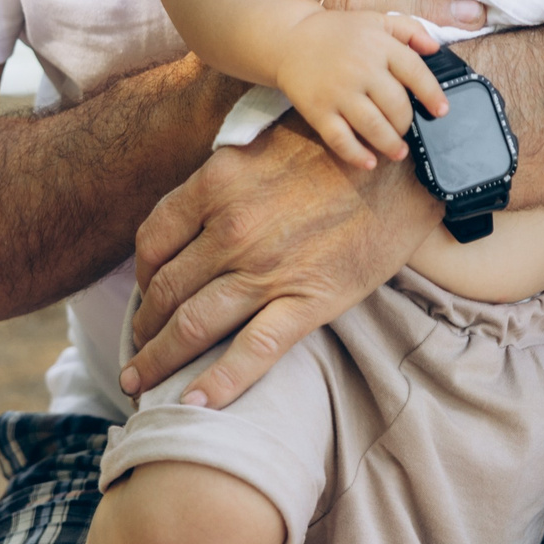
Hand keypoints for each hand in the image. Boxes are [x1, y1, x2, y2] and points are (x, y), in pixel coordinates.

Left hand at [120, 117, 439, 405]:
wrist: (408, 163)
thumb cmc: (342, 146)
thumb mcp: (269, 140)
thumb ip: (230, 173)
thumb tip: (205, 202)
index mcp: (217, 183)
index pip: (154, 239)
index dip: (142, 274)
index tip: (144, 292)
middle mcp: (230, 228)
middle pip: (166, 289)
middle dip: (142, 326)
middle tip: (134, 349)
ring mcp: (266, 269)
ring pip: (192, 325)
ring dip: (159, 360)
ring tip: (140, 382)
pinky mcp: (306, 300)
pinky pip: (251, 351)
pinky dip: (217, 382)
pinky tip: (193, 404)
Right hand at [276, 10, 445, 169]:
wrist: (288, 39)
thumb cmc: (338, 32)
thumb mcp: (375, 20)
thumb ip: (409, 29)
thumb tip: (435, 48)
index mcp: (379, 46)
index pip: (415, 73)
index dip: (432, 94)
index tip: (441, 111)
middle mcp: (361, 69)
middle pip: (397, 106)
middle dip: (407, 123)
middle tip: (406, 128)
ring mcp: (339, 92)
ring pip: (374, 127)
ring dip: (391, 144)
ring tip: (398, 151)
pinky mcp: (318, 111)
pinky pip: (341, 139)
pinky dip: (357, 155)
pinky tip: (370, 162)